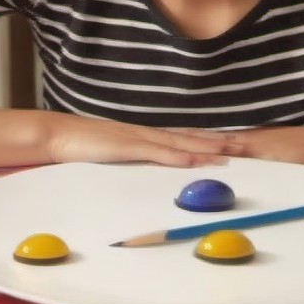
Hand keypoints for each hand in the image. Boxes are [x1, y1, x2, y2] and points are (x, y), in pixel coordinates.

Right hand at [44, 113, 242, 167]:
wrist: (58, 135)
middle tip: (245, 145)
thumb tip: (148, 169)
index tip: (230, 143)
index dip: (208, 139)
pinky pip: (160, 152)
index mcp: (145, 136)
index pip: (183, 137)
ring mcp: (140, 139)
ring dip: (208, 147)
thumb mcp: (114, 154)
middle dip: (218, 141)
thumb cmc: (83, 146)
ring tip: (232, 151)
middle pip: (190, 137)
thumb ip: (133, 158)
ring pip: (182, 143)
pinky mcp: (130, 147)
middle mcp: (148, 134)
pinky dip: (181, 156)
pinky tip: (197, 159)